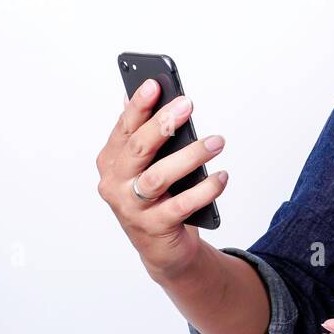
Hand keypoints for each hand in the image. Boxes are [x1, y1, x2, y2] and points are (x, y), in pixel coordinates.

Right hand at [95, 78, 229, 279]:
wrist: (163, 250)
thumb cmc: (157, 199)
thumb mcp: (147, 166)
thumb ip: (146, 135)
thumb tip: (151, 93)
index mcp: (111, 163)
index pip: (124, 129)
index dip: (138, 106)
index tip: (155, 84)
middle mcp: (115, 185)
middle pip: (138, 149)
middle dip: (162, 124)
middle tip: (187, 105)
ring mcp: (132, 209)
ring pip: (158, 177)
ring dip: (190, 156)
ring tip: (216, 142)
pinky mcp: (154, 228)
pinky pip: (181, 206)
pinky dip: (204, 190)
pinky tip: (222, 176)